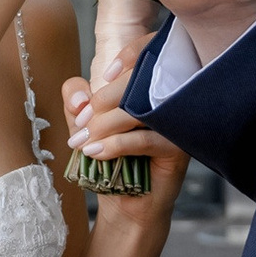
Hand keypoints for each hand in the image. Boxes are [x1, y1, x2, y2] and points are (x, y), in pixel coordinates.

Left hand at [60, 48, 188, 232]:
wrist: (127, 206)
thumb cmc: (110, 160)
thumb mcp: (86, 126)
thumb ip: (77, 101)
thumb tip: (80, 96)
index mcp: (152, 83)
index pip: (147, 50)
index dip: (124, 57)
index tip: (95, 85)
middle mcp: (169, 98)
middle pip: (136, 82)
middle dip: (99, 103)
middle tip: (79, 125)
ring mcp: (176, 122)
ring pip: (137, 109)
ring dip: (102, 126)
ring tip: (83, 143)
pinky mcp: (178, 147)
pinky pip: (144, 138)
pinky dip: (115, 145)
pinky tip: (96, 153)